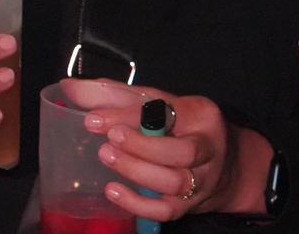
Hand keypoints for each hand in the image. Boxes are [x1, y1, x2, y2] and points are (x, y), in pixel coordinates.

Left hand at [68, 79, 251, 219]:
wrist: (228, 167)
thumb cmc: (182, 127)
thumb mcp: (156, 102)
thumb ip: (114, 94)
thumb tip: (71, 86)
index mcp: (200, 114)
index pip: (165, 112)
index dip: (127, 115)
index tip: (94, 118)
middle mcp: (207, 148)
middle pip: (181, 152)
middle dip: (141, 146)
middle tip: (109, 140)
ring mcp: (201, 181)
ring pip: (174, 182)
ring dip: (136, 171)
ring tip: (106, 157)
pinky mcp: (189, 205)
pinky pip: (165, 211)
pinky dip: (138, 204)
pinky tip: (113, 190)